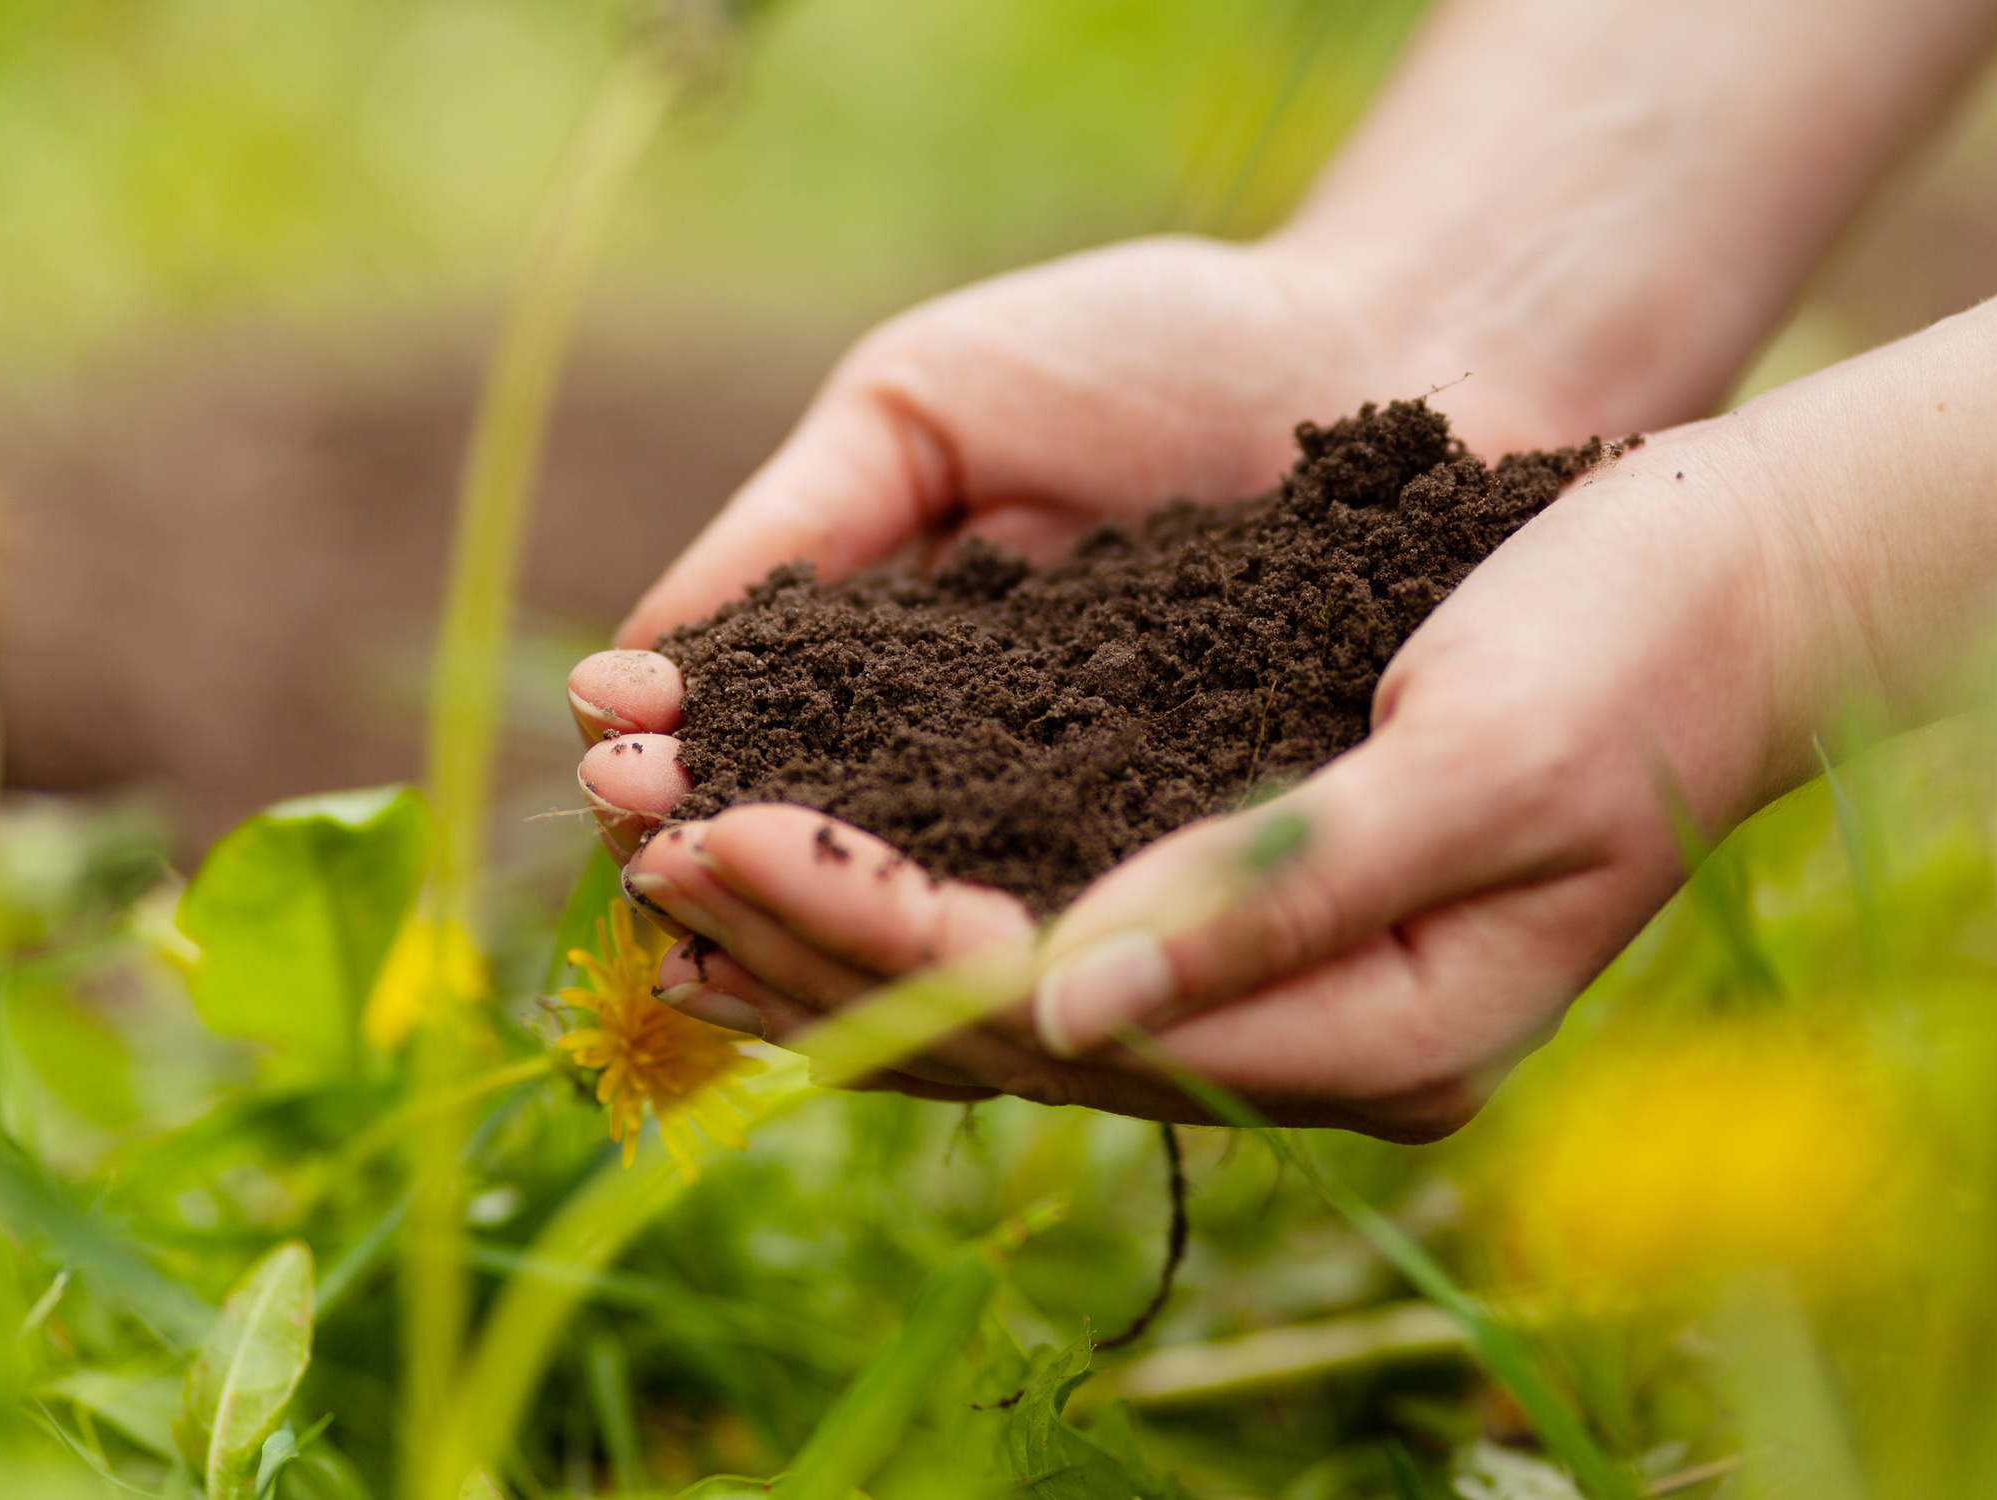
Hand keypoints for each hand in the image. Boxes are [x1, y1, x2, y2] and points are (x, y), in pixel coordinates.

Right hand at [568, 231, 1589, 858]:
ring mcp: (1083, 839)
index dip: (682, 776)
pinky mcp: (1196, 875)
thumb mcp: (923, 408)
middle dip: (724, 865)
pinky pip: (1081, 934)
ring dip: (815, 932)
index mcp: (894, 682)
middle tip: (651, 843)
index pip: (755, 765)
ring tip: (721, 893)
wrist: (1376, 346)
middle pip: (821, 874)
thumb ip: (790, 533)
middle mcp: (976, 784)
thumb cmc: (1148, 350)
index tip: (620, 762)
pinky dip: (981, 954)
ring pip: (930, 931)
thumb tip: (622, 672)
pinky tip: (902, 951)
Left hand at [577, 412, 1816, 1139]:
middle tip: (644, 860)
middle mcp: (1319, 1039)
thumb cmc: (1637, 649)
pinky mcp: (1263, 902)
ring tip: (674, 883)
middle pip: (1020, 1028)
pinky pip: (1056, 921)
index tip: (729, 844)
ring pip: (1017, 992)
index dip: (889, 939)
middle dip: (826, 946)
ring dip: (846, 937)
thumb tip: (1067, 1002)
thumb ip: (1290, 890)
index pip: (1084, 1016)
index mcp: (1387, 1037)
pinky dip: (927, 891)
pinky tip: (816, 857)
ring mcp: (1291, 983)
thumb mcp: (1480, 762)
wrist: (1739, 584)